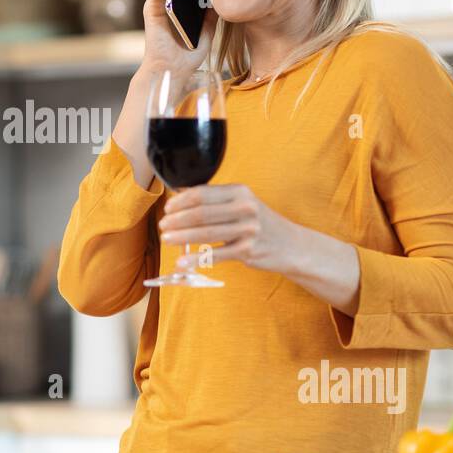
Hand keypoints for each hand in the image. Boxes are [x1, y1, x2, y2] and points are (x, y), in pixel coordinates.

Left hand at [158, 183, 301, 273]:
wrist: (290, 244)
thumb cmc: (259, 222)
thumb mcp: (243, 203)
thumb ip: (216, 199)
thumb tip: (180, 194)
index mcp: (240, 192)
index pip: (202, 193)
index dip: (180, 201)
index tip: (167, 208)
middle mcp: (245, 207)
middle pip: (201, 213)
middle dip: (177, 220)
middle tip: (162, 225)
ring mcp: (248, 229)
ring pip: (206, 233)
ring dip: (181, 237)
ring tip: (166, 239)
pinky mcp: (248, 250)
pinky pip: (215, 255)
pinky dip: (196, 258)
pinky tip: (182, 261)